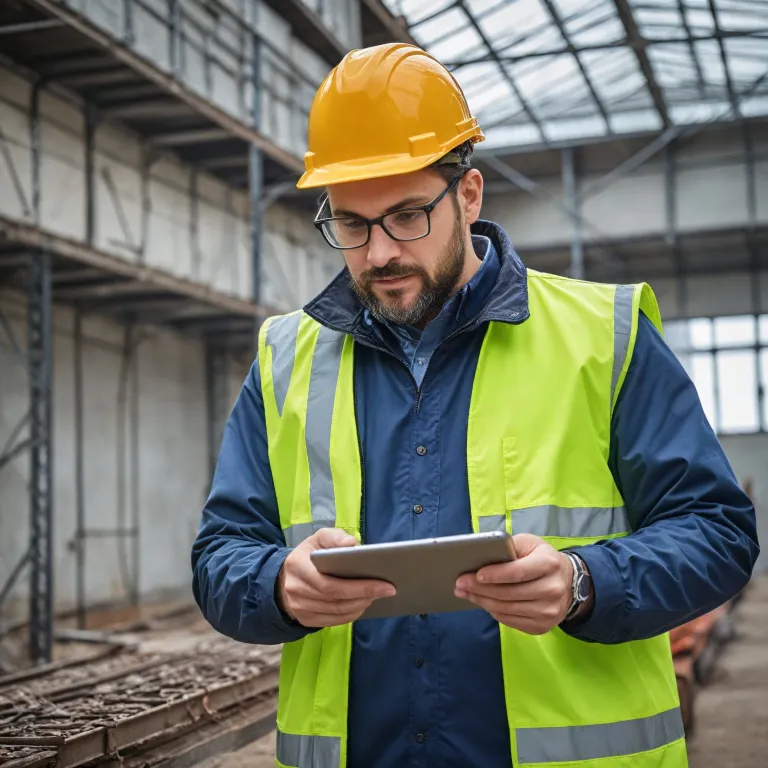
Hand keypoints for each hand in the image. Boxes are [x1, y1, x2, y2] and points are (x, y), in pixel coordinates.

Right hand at [277, 528, 395, 627]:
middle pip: (335, 600)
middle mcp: (296, 589)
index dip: (359, 586)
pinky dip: (350, 615)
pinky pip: (332, 622)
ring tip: (377, 596)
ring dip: (360, 606)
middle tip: (387, 590)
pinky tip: (363, 606)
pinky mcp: (304, 619)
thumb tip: (352, 544)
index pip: (330, 583)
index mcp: (298, 566)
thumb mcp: (318, 539)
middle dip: (364, 595)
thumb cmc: (309, 555)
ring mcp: (298, 608)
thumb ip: (334, 537)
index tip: (384, 583)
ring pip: (335, 612)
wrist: (284, 577)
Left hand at [454, 534, 589, 634]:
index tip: (475, 574)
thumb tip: (481, 556)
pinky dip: (494, 612)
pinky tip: (483, 603)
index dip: (495, 574)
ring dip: (482, 602)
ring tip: (465, 594)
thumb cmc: (541, 558)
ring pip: (508, 609)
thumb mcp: (529, 544)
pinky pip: (511, 621)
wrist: (568, 582)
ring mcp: (549, 611)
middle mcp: (552, 589)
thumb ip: (508, 547)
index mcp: (549, 564)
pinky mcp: (543, 626)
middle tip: (460, 584)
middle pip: (509, 593)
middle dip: (480, 589)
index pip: (518, 572)